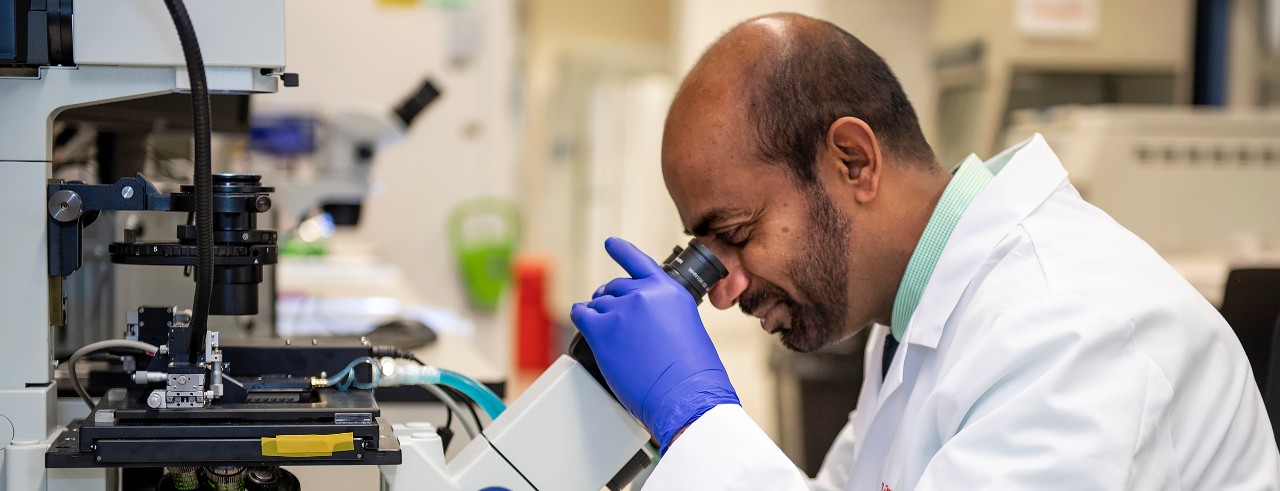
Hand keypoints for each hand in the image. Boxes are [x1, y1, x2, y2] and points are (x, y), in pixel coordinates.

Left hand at [570, 237, 739, 451]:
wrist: (685, 396)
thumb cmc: (692, 374)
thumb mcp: (686, 328)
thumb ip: (662, 314)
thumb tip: (641, 322)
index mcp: (669, 291)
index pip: (639, 263)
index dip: (621, 251)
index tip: (610, 243)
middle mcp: (644, 294)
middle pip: (615, 287)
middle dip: (611, 300)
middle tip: (611, 317)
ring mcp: (620, 311)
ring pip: (598, 304)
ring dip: (599, 317)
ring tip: (611, 339)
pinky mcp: (601, 331)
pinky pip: (581, 316)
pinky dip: (581, 319)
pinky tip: (585, 326)